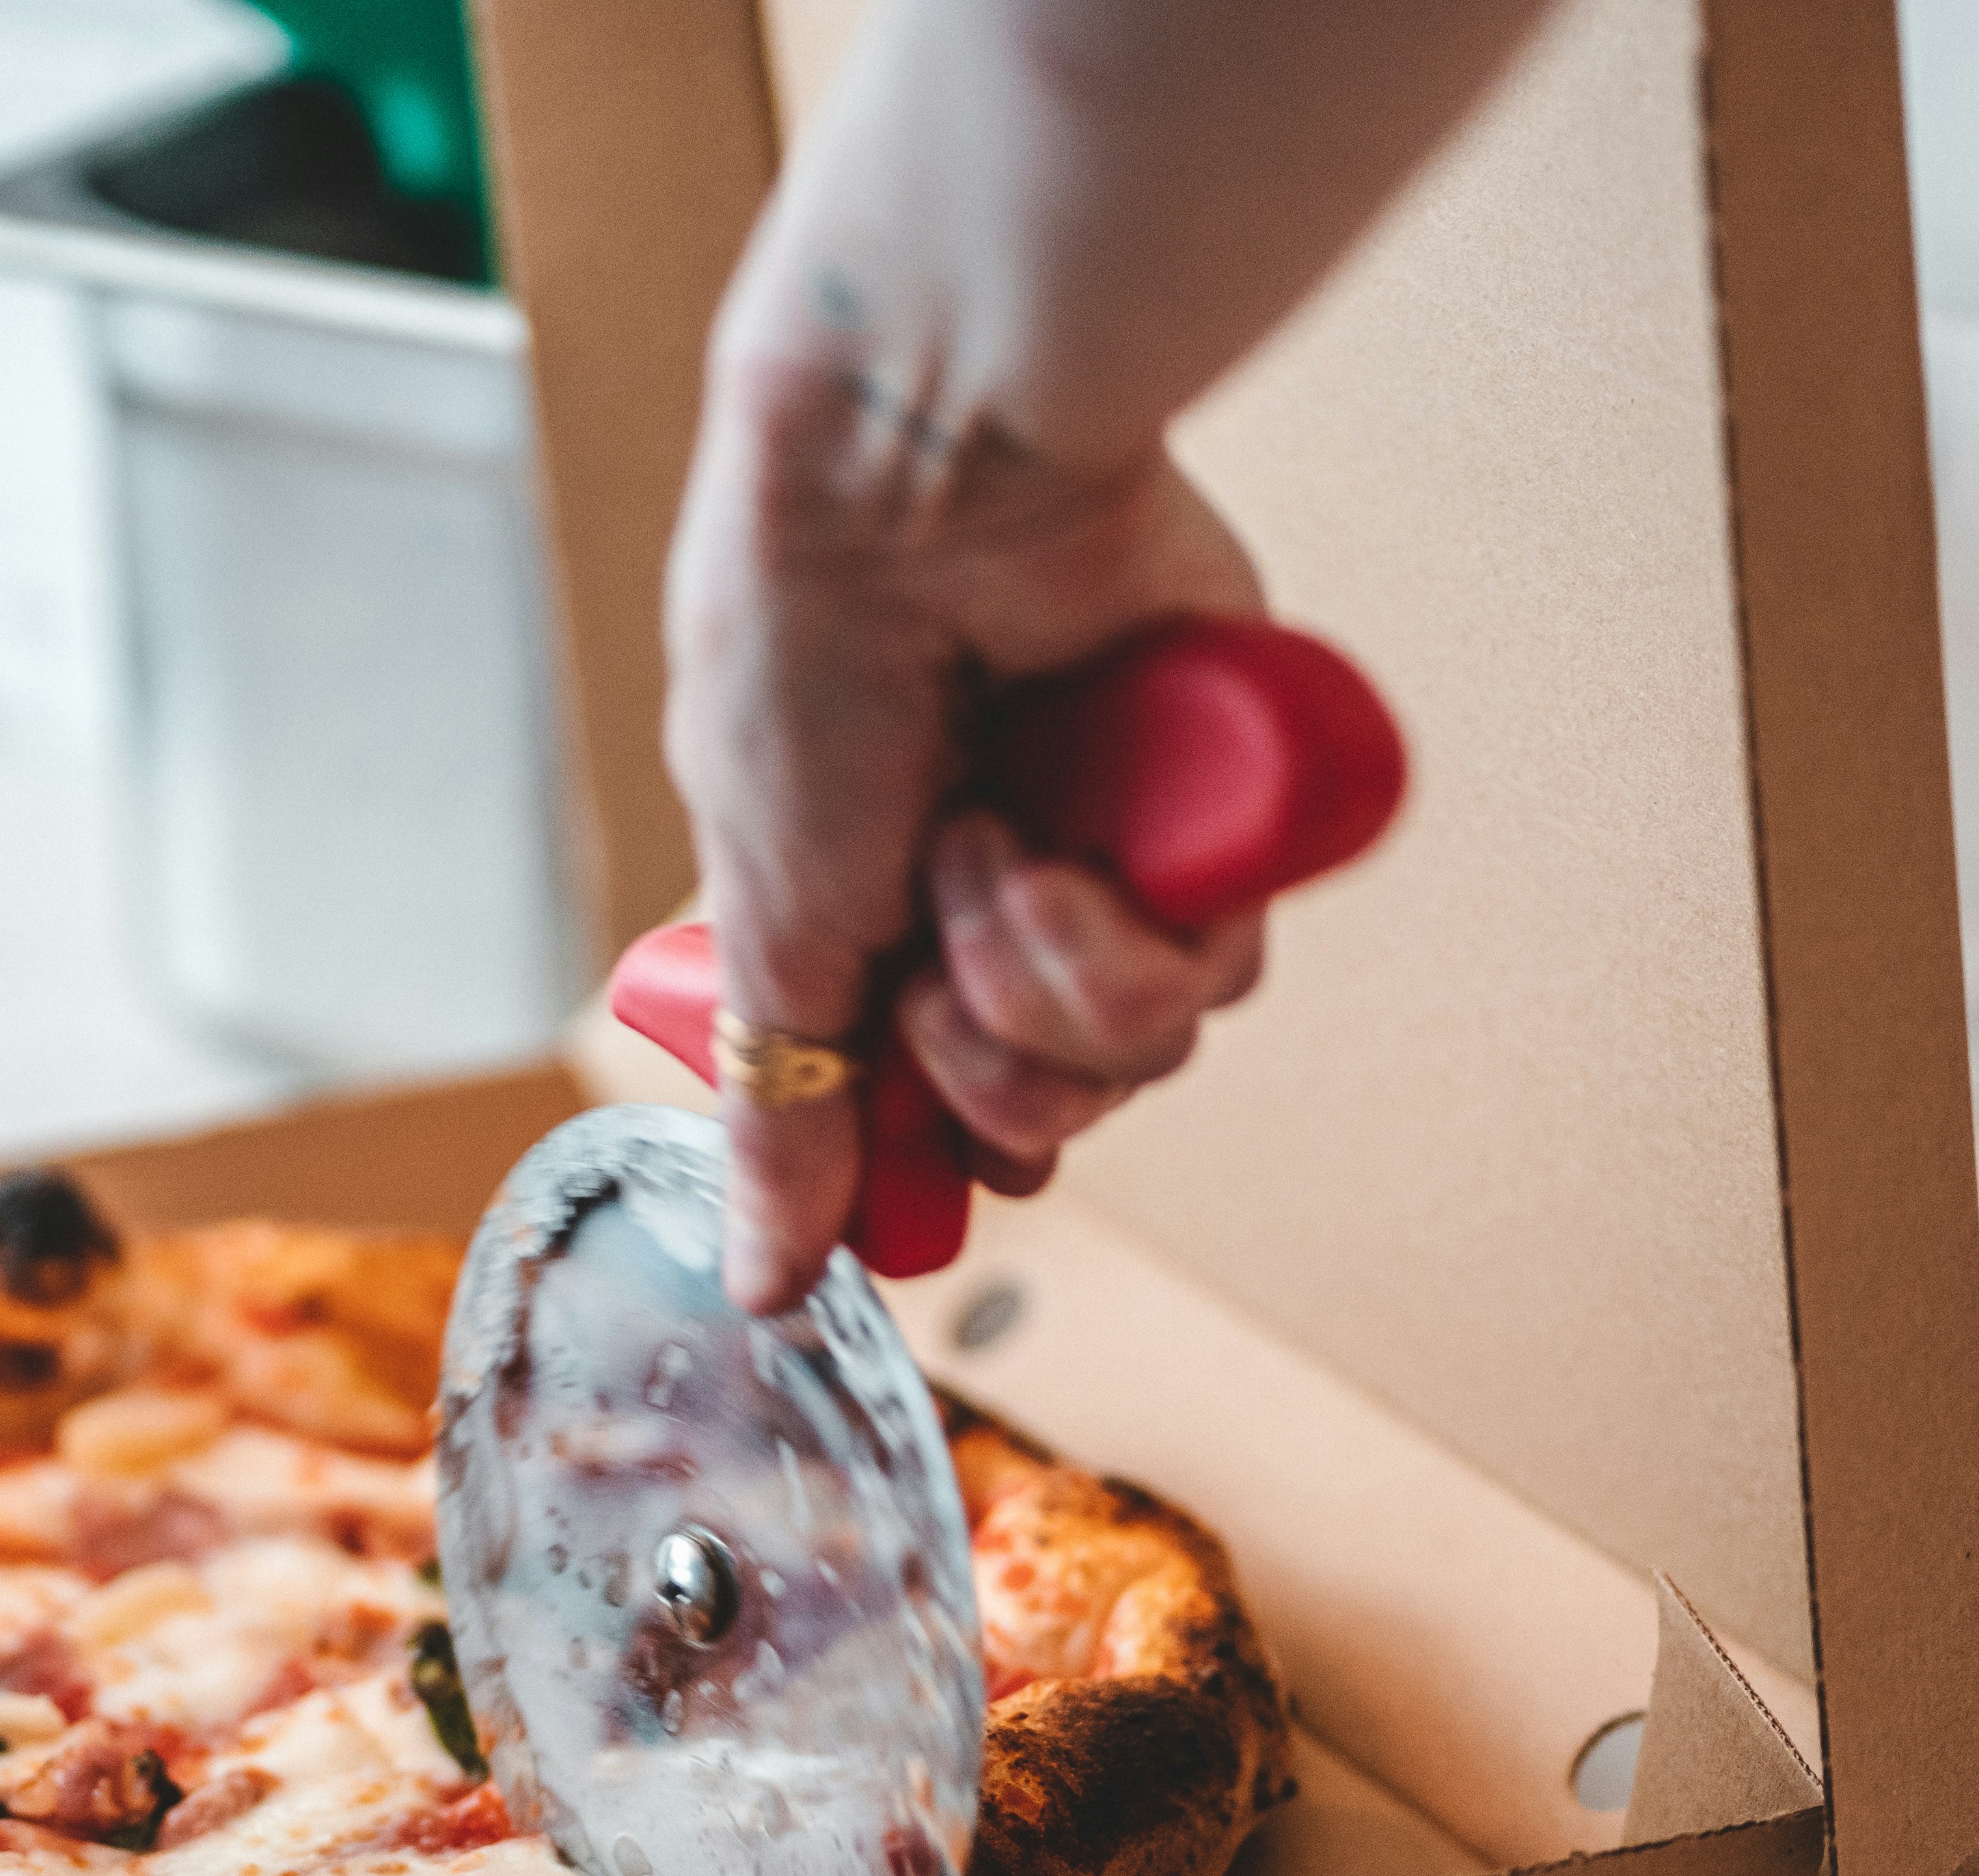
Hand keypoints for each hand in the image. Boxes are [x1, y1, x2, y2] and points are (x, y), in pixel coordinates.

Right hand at [664, 358, 1272, 1310]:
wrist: (915, 488)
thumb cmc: (806, 663)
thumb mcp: (768, 923)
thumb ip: (781, 1118)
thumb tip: (763, 1284)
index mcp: (878, 918)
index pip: (935, 1108)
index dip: (928, 1139)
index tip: (895, 1119)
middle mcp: (999, 894)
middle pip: (1046, 1108)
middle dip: (981, 1063)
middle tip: (933, 958)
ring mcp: (1113, 854)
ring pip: (1136, 1059)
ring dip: (1045, 987)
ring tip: (987, 854)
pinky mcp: (1215, 813)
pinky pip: (1215, 973)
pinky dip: (1125, 935)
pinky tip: (1058, 838)